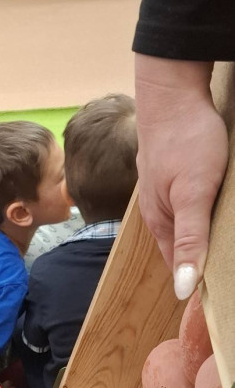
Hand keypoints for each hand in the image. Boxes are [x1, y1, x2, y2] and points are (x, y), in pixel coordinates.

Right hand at [135, 55, 228, 297]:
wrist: (172, 91)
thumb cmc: (185, 141)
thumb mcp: (193, 196)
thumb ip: (189, 240)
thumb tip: (182, 288)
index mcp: (160, 222)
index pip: (179, 266)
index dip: (197, 282)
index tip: (221, 296)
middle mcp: (158, 209)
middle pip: (182, 246)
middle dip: (201, 261)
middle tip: (228, 275)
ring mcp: (165, 189)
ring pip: (187, 222)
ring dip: (203, 235)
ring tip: (224, 246)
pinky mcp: (174, 170)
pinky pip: (190, 200)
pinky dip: (204, 210)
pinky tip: (217, 208)